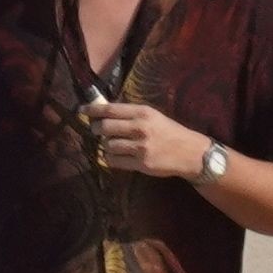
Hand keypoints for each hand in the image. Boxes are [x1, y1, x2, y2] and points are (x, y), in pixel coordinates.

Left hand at [84, 100, 206, 177]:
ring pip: (107, 145)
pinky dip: (110, 158)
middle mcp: (140, 128)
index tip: (81, 110)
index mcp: (143, 112)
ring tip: (111, 144)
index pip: (110, 109)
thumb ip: (131, 114)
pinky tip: (116, 156)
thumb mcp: (153, 116)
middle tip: (96, 130)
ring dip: (105, 145)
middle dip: (96, 129)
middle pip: (105, 127)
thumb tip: (104, 113)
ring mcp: (140, 147)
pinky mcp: (141, 163)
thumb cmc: (170, 132)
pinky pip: (114, 161)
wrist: (190, 153)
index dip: (92, 110)